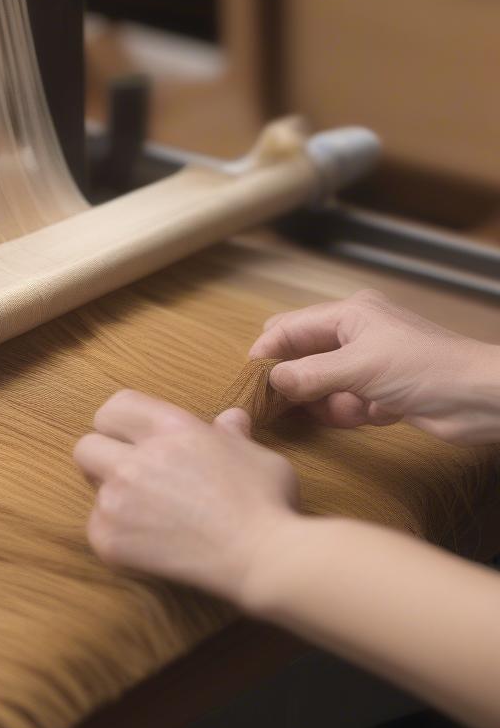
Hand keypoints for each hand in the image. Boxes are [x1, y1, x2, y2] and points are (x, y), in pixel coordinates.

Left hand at [74, 390, 300, 603]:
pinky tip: (148, 539)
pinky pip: (95, 526)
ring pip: (92, 488)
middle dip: (105, 458)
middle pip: (86, 446)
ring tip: (149, 512)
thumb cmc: (267, 503)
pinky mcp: (111, 538)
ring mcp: (119, 498)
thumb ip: (231, 434)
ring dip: (113, 496)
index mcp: (169, 427)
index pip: (115, 406)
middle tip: (133, 476)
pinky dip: (115, 533)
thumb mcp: (255, 454)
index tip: (134, 439)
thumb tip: (230, 419)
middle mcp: (136, 458)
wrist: (261, 558)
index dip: (121, 422)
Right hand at [249, 289, 499, 443]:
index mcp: (349, 314)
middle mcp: (354, 334)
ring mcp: (366, 364)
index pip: (289, 328)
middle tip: (286, 404)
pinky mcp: (378, 392)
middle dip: (298, 382)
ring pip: (320, 386)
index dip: (267, 352)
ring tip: (354, 408)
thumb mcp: (359, 368)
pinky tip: (376, 413)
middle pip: (302, 358)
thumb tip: (272, 381)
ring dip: (330, 403)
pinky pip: (343, 404)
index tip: (251, 380)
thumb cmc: (428, 369)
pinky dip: (352, 413)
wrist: (482, 400)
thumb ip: (309, 374)